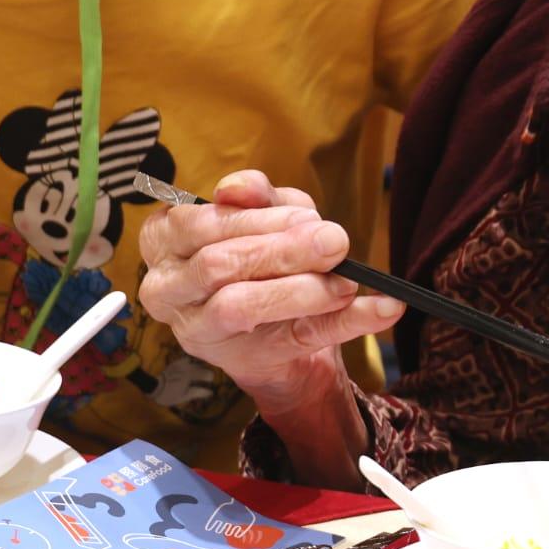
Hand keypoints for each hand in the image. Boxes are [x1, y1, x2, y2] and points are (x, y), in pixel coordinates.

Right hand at [136, 170, 403, 416]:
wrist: (278, 317)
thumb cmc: (261, 249)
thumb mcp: (264, 213)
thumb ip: (256, 197)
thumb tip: (239, 188)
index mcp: (164, 241)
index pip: (196, 225)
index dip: (253, 219)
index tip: (305, 216)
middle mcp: (168, 289)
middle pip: (218, 265)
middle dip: (283, 251)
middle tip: (335, 242)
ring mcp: (200, 330)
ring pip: (241, 307)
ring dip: (303, 291)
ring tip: (347, 281)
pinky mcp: (243, 360)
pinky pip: (296, 340)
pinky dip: (348, 323)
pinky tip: (384, 309)